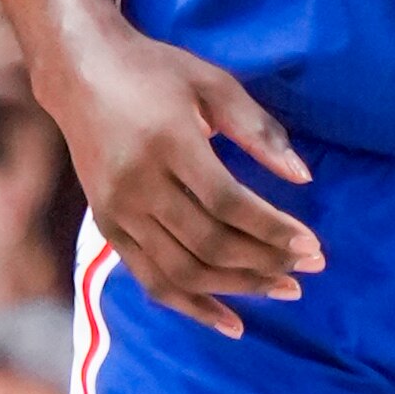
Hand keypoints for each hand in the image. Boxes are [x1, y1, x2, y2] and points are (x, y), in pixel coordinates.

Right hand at [44, 23, 319, 335]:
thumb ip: (259, 131)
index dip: (274, 231)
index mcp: (169, 144)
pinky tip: (231, 321)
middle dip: (266, 263)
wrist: (80, 73)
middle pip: (209, 243)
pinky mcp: (108, 228)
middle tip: (310, 269)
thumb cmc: (157, 72)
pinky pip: (152, 280)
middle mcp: (138, 185)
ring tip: (283, 289)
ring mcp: (118, 211)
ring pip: (182, 271)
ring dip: (238, 288)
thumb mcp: (214, 84)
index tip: (314, 246)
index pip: (229, 204)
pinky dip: (192, 306)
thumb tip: (303, 177)